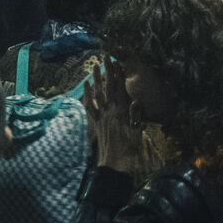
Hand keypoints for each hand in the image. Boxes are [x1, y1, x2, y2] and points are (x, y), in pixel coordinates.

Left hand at [82, 56, 142, 173]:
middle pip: (107, 88)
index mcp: (120, 113)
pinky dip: (87, 95)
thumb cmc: (129, 150)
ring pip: (97, 94)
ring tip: (94, 66)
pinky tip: (85, 86)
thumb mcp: (137, 133)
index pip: (119, 89)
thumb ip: (136, 117)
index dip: (118, 75)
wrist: (115, 165)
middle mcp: (109, 112)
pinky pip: (89, 107)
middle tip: (105, 57)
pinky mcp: (96, 123)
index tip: (117, 62)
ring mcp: (101, 117)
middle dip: (107, 71)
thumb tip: (136, 100)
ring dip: (96, 79)